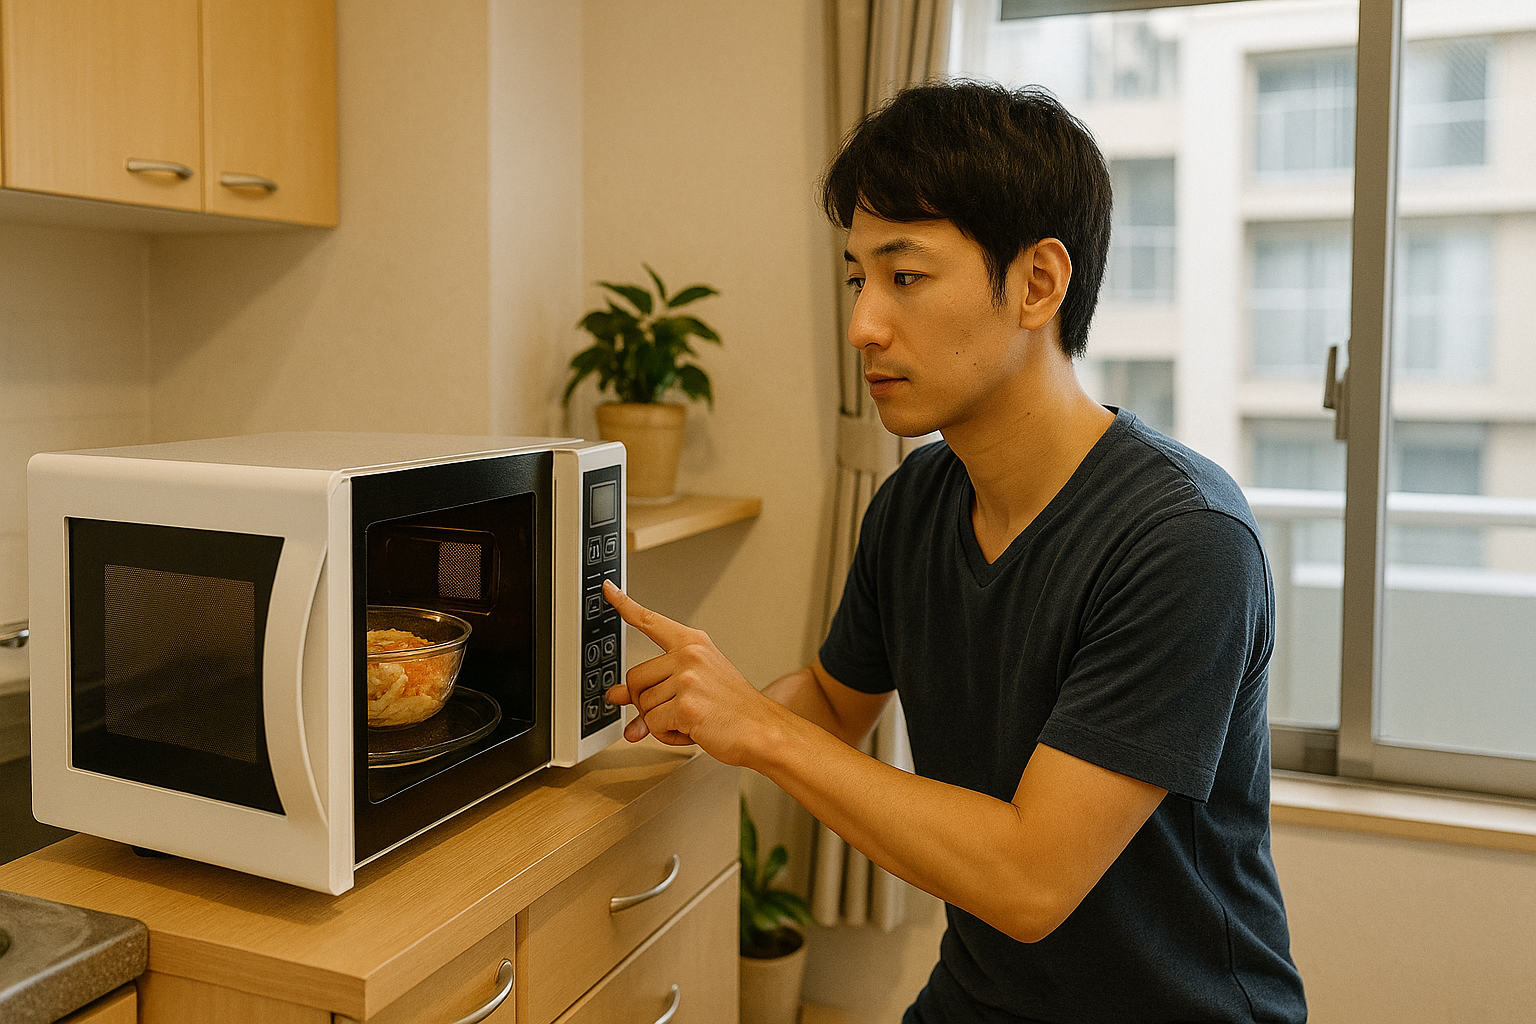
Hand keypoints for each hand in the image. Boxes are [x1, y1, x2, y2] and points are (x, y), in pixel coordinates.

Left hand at [601, 580, 774, 764]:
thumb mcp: (693, 687)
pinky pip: (653, 726)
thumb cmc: (734, 708)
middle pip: (635, 678)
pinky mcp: (686, 706)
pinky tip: (692, 730)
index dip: (625, 604)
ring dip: (660, 722)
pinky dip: (668, 736)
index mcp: (693, 644)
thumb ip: (652, 686)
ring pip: (643, 706)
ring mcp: (688, 679)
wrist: (762, 730)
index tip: (608, 589)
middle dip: (647, 702)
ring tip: (691, 719)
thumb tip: (615, 695)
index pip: (651, 621)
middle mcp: (689, 656)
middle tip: (676, 709)